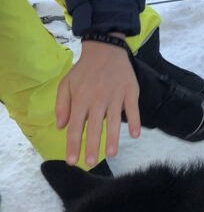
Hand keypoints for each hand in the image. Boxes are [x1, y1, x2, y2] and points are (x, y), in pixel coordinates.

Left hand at [56, 37, 140, 166]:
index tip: (72, 161)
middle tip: (91, 162)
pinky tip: (135, 135)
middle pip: (94, 127)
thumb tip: (60, 127)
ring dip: (112, 138)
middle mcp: (97, 100)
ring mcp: (115, 96)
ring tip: (111, 154)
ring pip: (113, 121)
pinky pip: (133, 110)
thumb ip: (62, 105)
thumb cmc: (84, 69)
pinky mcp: (130, 92)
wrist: (105, 49)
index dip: (73, 144)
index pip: (74, 126)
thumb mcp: (66, 83)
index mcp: (80, 99)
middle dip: (91, 146)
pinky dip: (134, 122)